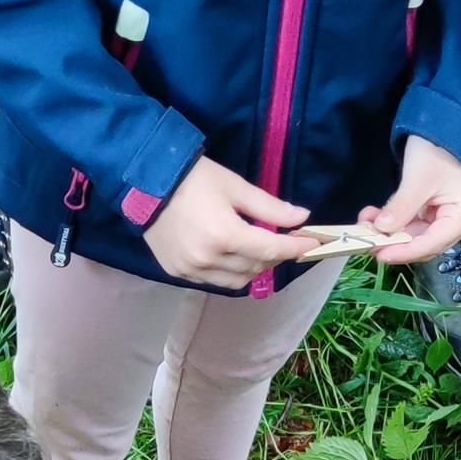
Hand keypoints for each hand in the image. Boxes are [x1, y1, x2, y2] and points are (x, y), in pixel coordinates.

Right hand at [145, 159, 312, 286]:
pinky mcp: (178, 273)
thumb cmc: (194, 178)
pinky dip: (230, 272)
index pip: (270, 250)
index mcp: (225, 235)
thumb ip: (269, 206)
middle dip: (274, 256)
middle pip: (256, 268)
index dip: (295, 248)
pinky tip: (231, 254)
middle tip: (282, 240)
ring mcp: (191, 270)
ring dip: (253, 267)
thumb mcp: (235, 186)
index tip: (314, 243)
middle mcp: (208, 259)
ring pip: (237, 281)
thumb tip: (301, 218)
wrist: (147, 184)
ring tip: (257, 248)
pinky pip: (215, 281)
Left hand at [360, 135, 460, 267]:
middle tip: (365, 238)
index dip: (406, 251)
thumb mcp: (418, 177)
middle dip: (394, 241)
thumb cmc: (440, 148)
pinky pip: (416, 225)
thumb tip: (381, 230)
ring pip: (417, 235)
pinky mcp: (440, 214)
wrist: (448, 127)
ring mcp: (452, 219)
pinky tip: (375, 216)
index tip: (380, 254)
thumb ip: (401, 207)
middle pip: (425, 243)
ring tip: (366, 221)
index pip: (434, 243)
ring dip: (391, 231)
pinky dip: (396, 222)